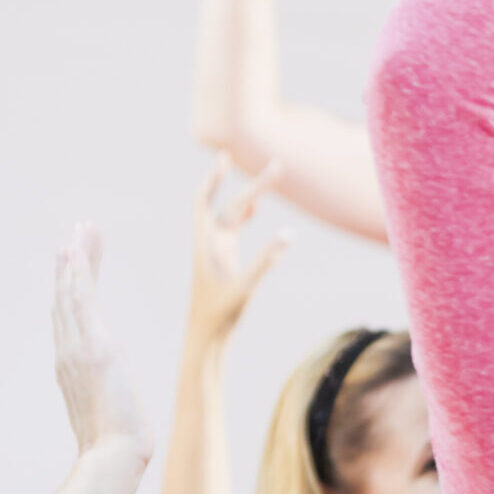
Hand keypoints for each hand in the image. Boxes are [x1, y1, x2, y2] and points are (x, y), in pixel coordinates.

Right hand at [52, 224, 151, 462]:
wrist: (114, 456)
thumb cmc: (118, 445)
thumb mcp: (111, 411)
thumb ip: (109, 397)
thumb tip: (117, 400)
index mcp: (72, 365)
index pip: (70, 317)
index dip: (71, 288)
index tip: (76, 264)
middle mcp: (68, 352)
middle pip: (66, 299)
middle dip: (72, 265)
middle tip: (74, 234)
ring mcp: (77, 348)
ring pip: (71, 294)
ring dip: (75, 260)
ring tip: (79, 230)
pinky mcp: (93, 346)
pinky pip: (81, 302)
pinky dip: (78, 274)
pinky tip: (76, 251)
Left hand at [188, 153, 290, 340]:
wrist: (206, 336)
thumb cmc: (220, 313)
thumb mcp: (246, 286)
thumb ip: (266, 260)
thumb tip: (289, 234)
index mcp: (207, 244)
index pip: (204, 201)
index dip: (214, 178)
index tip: (226, 157)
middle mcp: (211, 243)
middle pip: (231, 206)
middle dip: (253, 186)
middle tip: (278, 168)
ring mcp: (218, 251)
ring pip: (234, 216)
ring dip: (250, 198)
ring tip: (271, 179)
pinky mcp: (226, 261)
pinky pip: (235, 231)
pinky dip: (245, 217)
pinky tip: (255, 210)